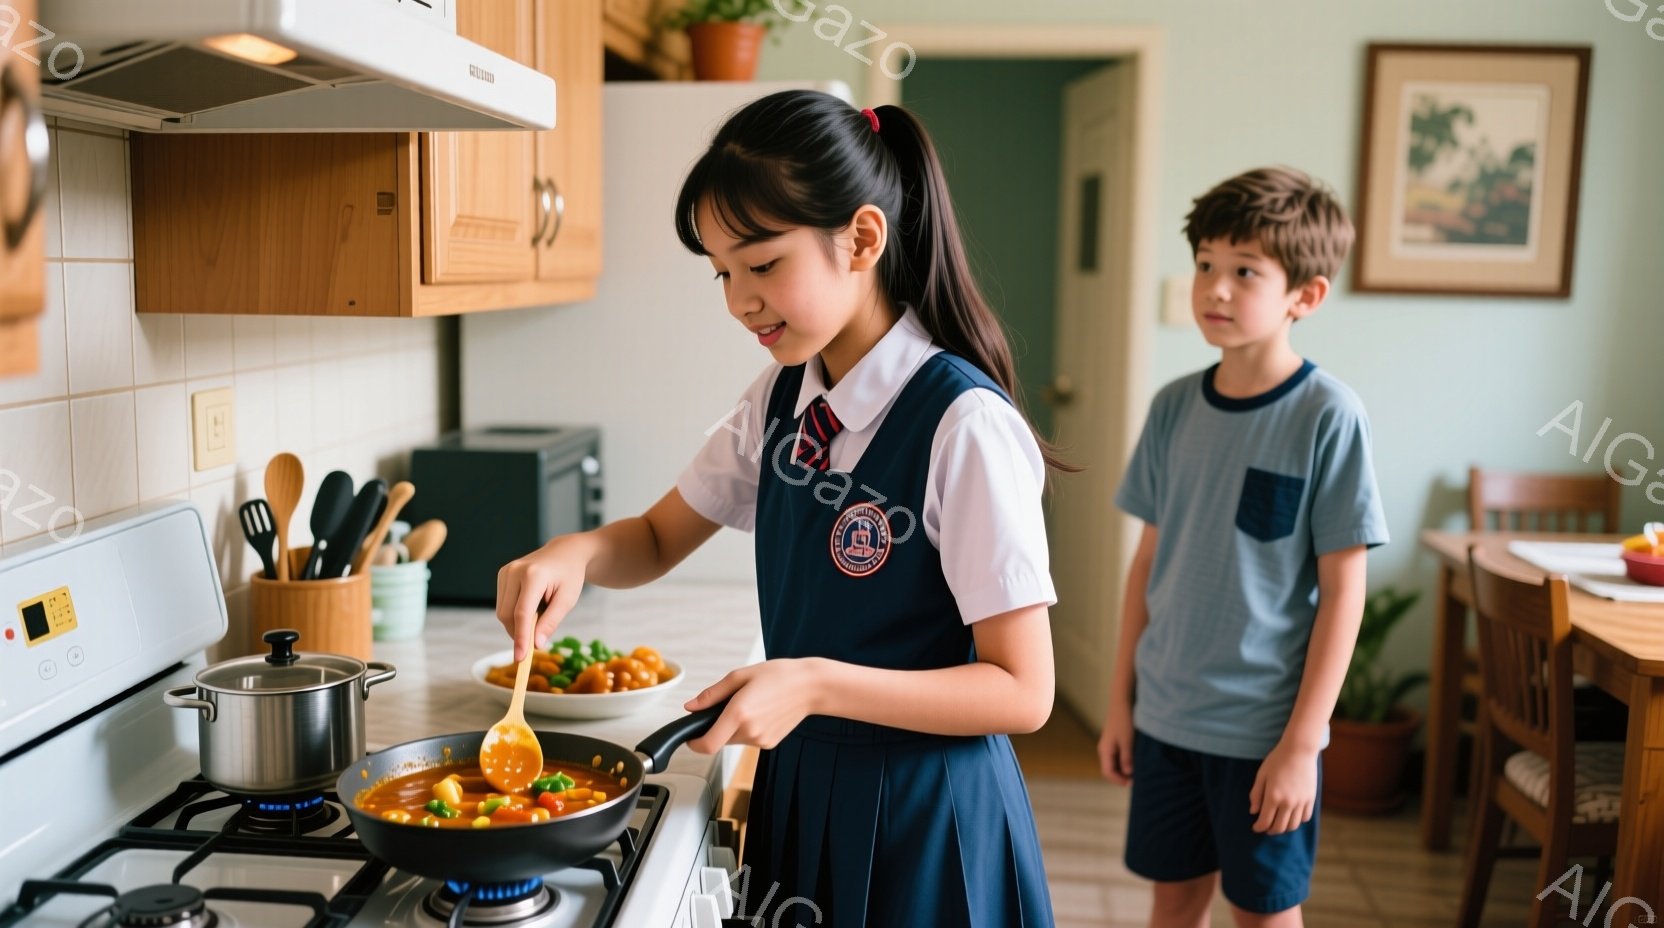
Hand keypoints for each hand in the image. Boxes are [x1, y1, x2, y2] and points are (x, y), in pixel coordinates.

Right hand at [496, 536, 587, 660]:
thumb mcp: (568, 600)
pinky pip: (503, 605)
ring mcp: (505, 572)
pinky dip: (515, 613)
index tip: (520, 659)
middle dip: (519, 633)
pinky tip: (532, 604)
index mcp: (534, 575)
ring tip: (540, 610)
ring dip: (518, 623)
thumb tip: (537, 645)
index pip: (522, 613)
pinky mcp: (502, 575)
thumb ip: (551, 622)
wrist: (565, 553)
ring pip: (502, 612)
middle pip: (507, 615)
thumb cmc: (570, 576)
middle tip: (537, 639)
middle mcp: (514, 571)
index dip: (521, 638)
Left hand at [683, 659, 819, 753]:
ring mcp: (760, 740)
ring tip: (751, 705)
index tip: (691, 735)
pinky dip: (747, 729)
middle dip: (716, 726)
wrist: (810, 687)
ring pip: (733, 739)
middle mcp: (749, 731)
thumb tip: (691, 707)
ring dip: (733, 727)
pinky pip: (748, 739)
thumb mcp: (740, 676)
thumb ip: (712, 694)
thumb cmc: (779, 676)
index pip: (707, 744)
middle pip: (719, 739)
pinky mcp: (769, 744)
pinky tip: (762, 712)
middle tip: (730, 705)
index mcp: (739, 713)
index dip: (694, 743)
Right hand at [1098, 699, 1134, 785]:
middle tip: (1137, 779)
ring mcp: (1109, 744)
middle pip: (1111, 769)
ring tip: (1138, 771)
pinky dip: (1126, 761)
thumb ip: (1127, 759)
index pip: (1108, 773)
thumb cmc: (1124, 721)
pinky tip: (1136, 760)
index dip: (1119, 781)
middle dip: (1122, 776)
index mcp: (1104, 751)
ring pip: (1115, 763)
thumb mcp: (1127, 742)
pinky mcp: (1115, 740)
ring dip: (1125, 769)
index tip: (1133, 783)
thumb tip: (1128, 774)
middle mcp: (1104, 749)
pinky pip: (1119, 755)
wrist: (1122, 701)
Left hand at [1249, 740, 1318, 834]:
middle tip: (1265, 828)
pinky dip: (1297, 821)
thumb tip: (1253, 812)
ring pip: (1293, 825)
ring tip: (1278, 824)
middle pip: (1279, 827)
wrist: (1299, 750)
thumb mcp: (1262, 775)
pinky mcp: (1311, 799)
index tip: (1255, 827)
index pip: (1265, 821)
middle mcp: (1288, 802)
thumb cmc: (1277, 760)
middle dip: (1270, 830)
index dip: (1259, 827)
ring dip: (1284, 828)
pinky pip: (1304, 817)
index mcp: (1273, 796)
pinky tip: (1291, 816)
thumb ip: (1256, 794)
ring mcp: (1301, 802)